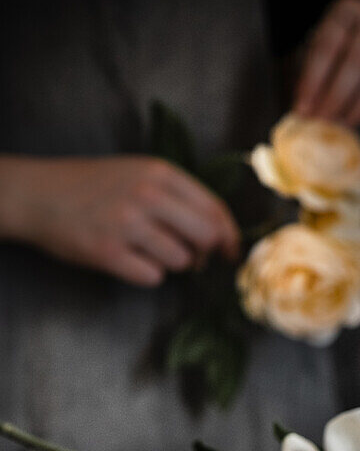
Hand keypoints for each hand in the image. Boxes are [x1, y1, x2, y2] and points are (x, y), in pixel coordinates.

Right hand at [0, 156, 240, 285]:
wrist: (37, 195)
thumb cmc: (93, 187)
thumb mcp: (137, 174)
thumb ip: (177, 197)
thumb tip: (218, 236)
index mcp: (159, 172)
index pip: (214, 208)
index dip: (229, 235)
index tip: (231, 252)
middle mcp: (147, 195)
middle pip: (205, 237)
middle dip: (204, 254)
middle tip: (193, 260)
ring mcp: (127, 224)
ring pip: (181, 261)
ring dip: (171, 264)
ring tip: (146, 251)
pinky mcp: (109, 252)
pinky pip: (152, 277)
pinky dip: (145, 274)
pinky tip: (127, 260)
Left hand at [294, 0, 359, 126]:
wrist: (358, 46)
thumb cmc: (330, 60)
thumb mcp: (311, 62)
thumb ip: (308, 82)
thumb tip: (305, 114)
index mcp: (345, 10)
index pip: (329, 44)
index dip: (314, 80)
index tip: (303, 109)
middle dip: (340, 94)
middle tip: (326, 119)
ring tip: (347, 122)